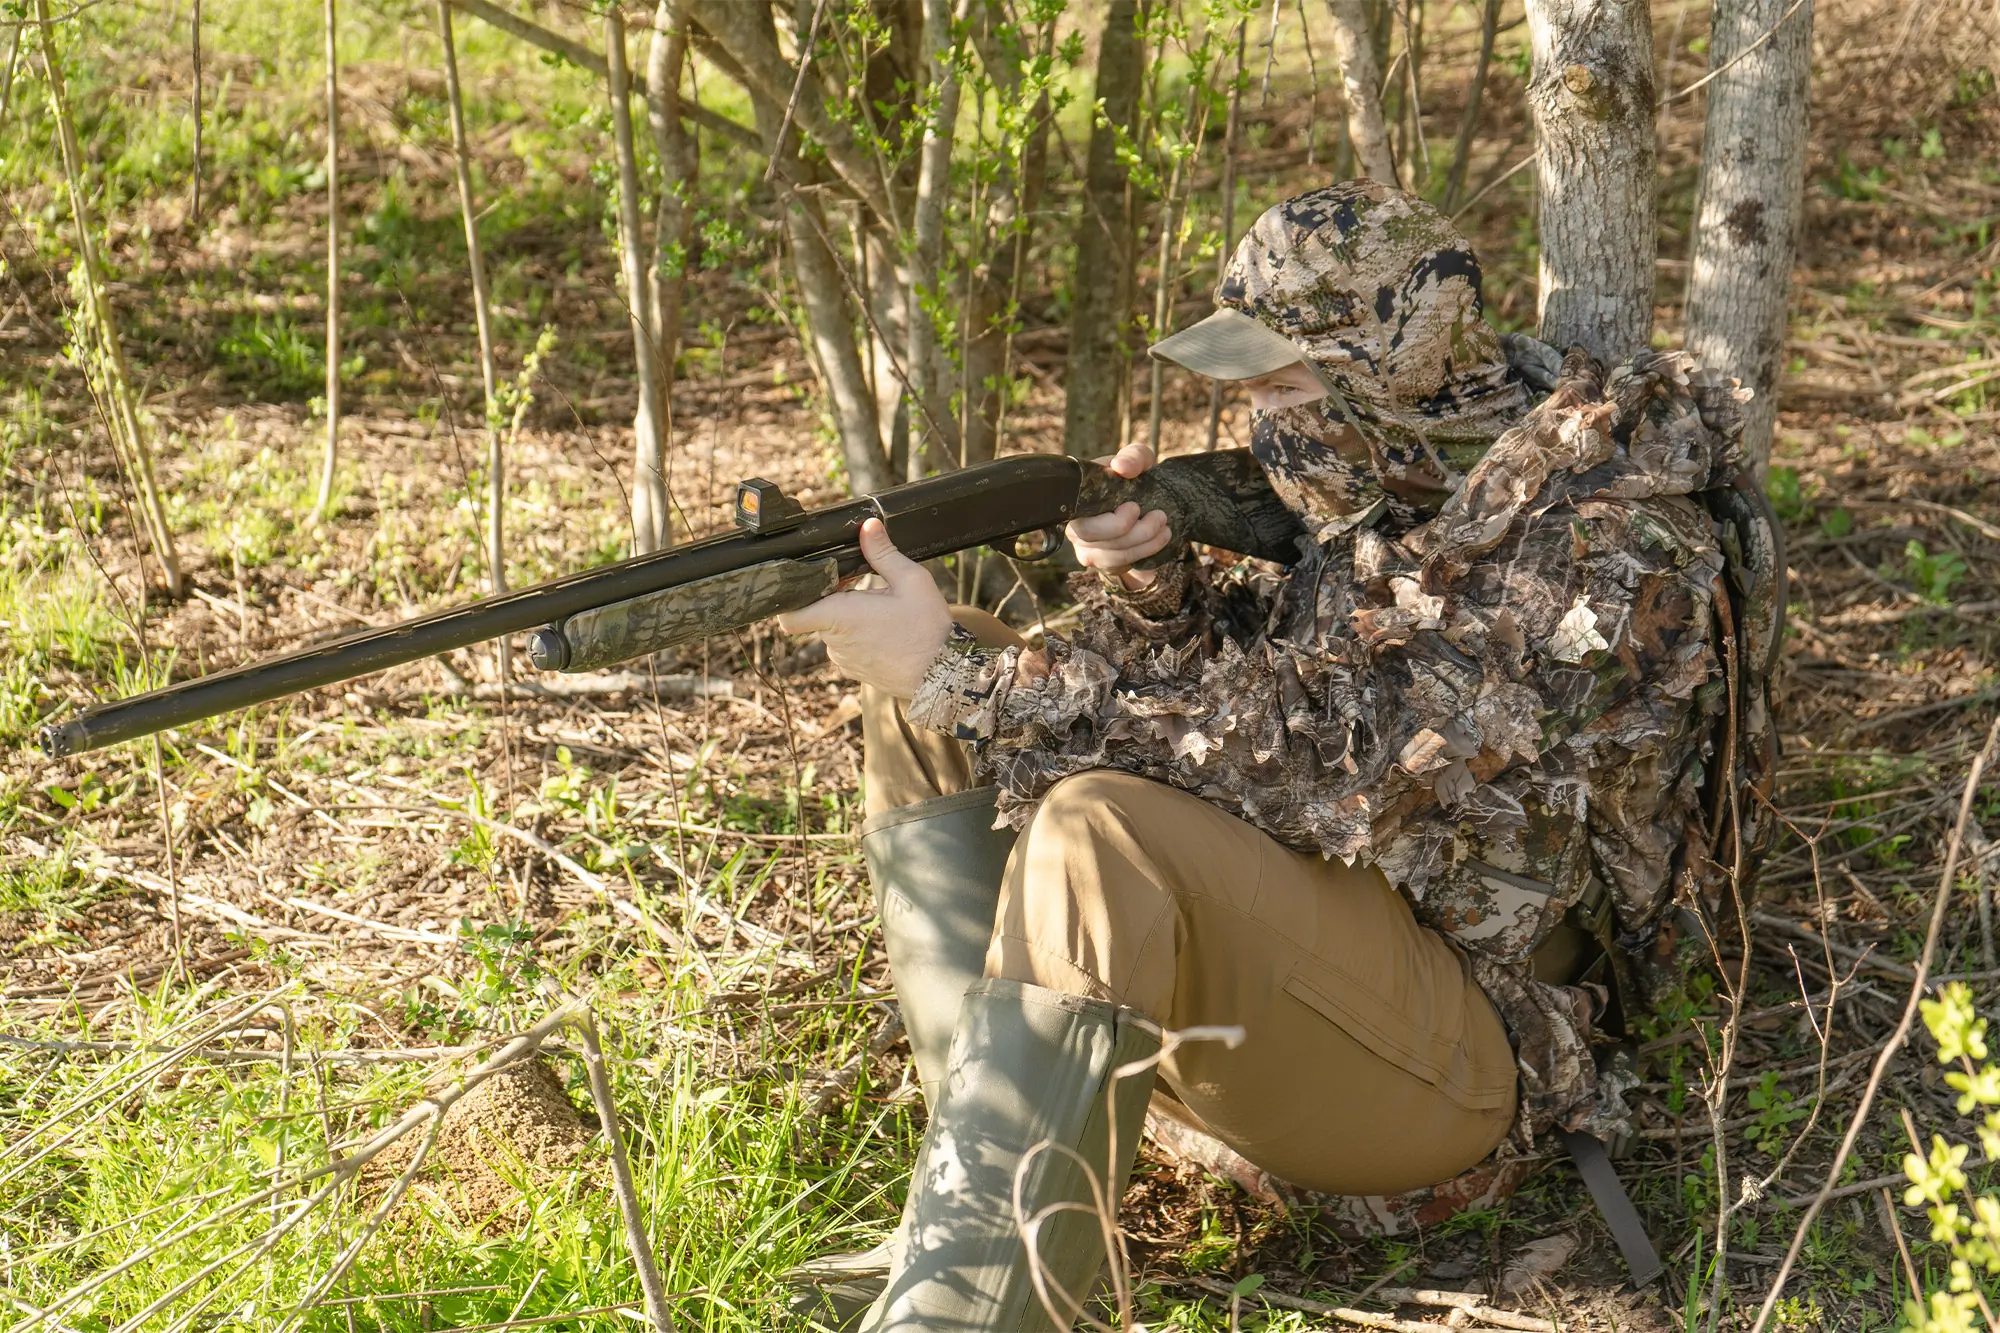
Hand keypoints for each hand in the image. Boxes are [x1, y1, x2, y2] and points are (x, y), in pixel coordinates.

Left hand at [777, 517, 950, 697]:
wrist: (944, 675)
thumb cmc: (927, 629)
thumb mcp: (910, 581)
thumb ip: (882, 553)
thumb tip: (868, 527)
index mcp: (839, 616)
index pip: (790, 615)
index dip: (793, 600)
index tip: (814, 585)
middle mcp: (834, 642)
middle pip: (817, 615)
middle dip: (835, 600)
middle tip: (863, 589)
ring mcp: (844, 661)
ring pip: (834, 633)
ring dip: (849, 621)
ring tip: (881, 613)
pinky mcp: (856, 673)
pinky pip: (848, 649)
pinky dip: (860, 639)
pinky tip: (885, 632)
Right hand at [1066, 442, 1169, 587]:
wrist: (1144, 501)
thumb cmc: (1135, 478)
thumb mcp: (1140, 461)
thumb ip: (1132, 457)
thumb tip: (1121, 468)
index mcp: (1075, 497)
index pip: (1077, 513)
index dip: (1108, 520)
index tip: (1135, 507)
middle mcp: (1073, 525)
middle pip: (1092, 537)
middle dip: (1131, 532)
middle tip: (1159, 517)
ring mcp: (1085, 547)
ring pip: (1109, 556)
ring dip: (1143, 544)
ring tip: (1164, 528)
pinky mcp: (1100, 563)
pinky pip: (1118, 566)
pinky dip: (1142, 554)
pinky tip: (1159, 540)